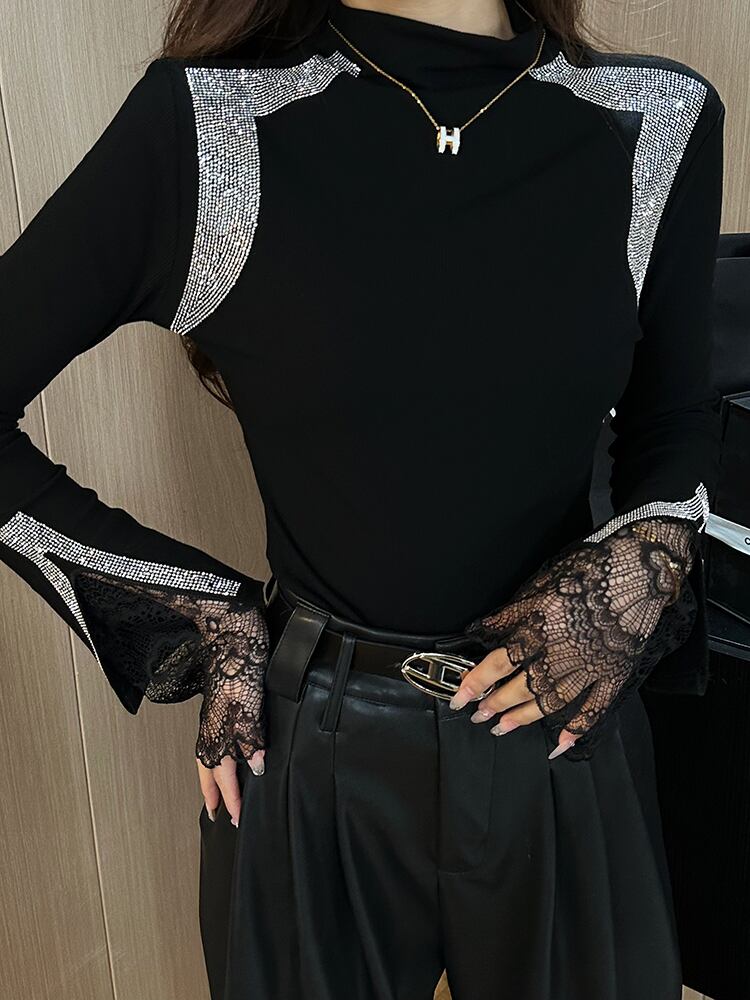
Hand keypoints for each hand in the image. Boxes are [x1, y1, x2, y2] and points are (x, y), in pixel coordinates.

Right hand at [190, 600, 268, 823]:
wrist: (230, 630)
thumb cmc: (241, 665)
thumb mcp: (251, 706)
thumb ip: (251, 739)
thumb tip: (256, 766)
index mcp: (218, 732)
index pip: (222, 776)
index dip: (231, 798)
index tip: (236, 819)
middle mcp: (211, 726)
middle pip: (207, 769)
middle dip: (214, 793)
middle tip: (220, 813)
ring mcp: (213, 714)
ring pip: (208, 754)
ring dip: (213, 776)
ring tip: (219, 790)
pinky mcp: (219, 702)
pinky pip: (213, 738)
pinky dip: (217, 753)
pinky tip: (227, 750)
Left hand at [448, 516, 697, 758]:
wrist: (637, 571)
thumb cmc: (587, 573)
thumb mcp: (539, 587)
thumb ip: (509, 614)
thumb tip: (481, 629)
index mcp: (539, 631)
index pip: (498, 663)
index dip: (476, 683)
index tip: (460, 699)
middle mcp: (559, 655)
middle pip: (521, 687)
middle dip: (496, 704)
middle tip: (478, 716)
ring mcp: (587, 668)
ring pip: (550, 702)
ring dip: (524, 718)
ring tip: (503, 728)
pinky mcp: (612, 674)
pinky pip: (594, 707)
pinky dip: (578, 727)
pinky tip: (562, 742)